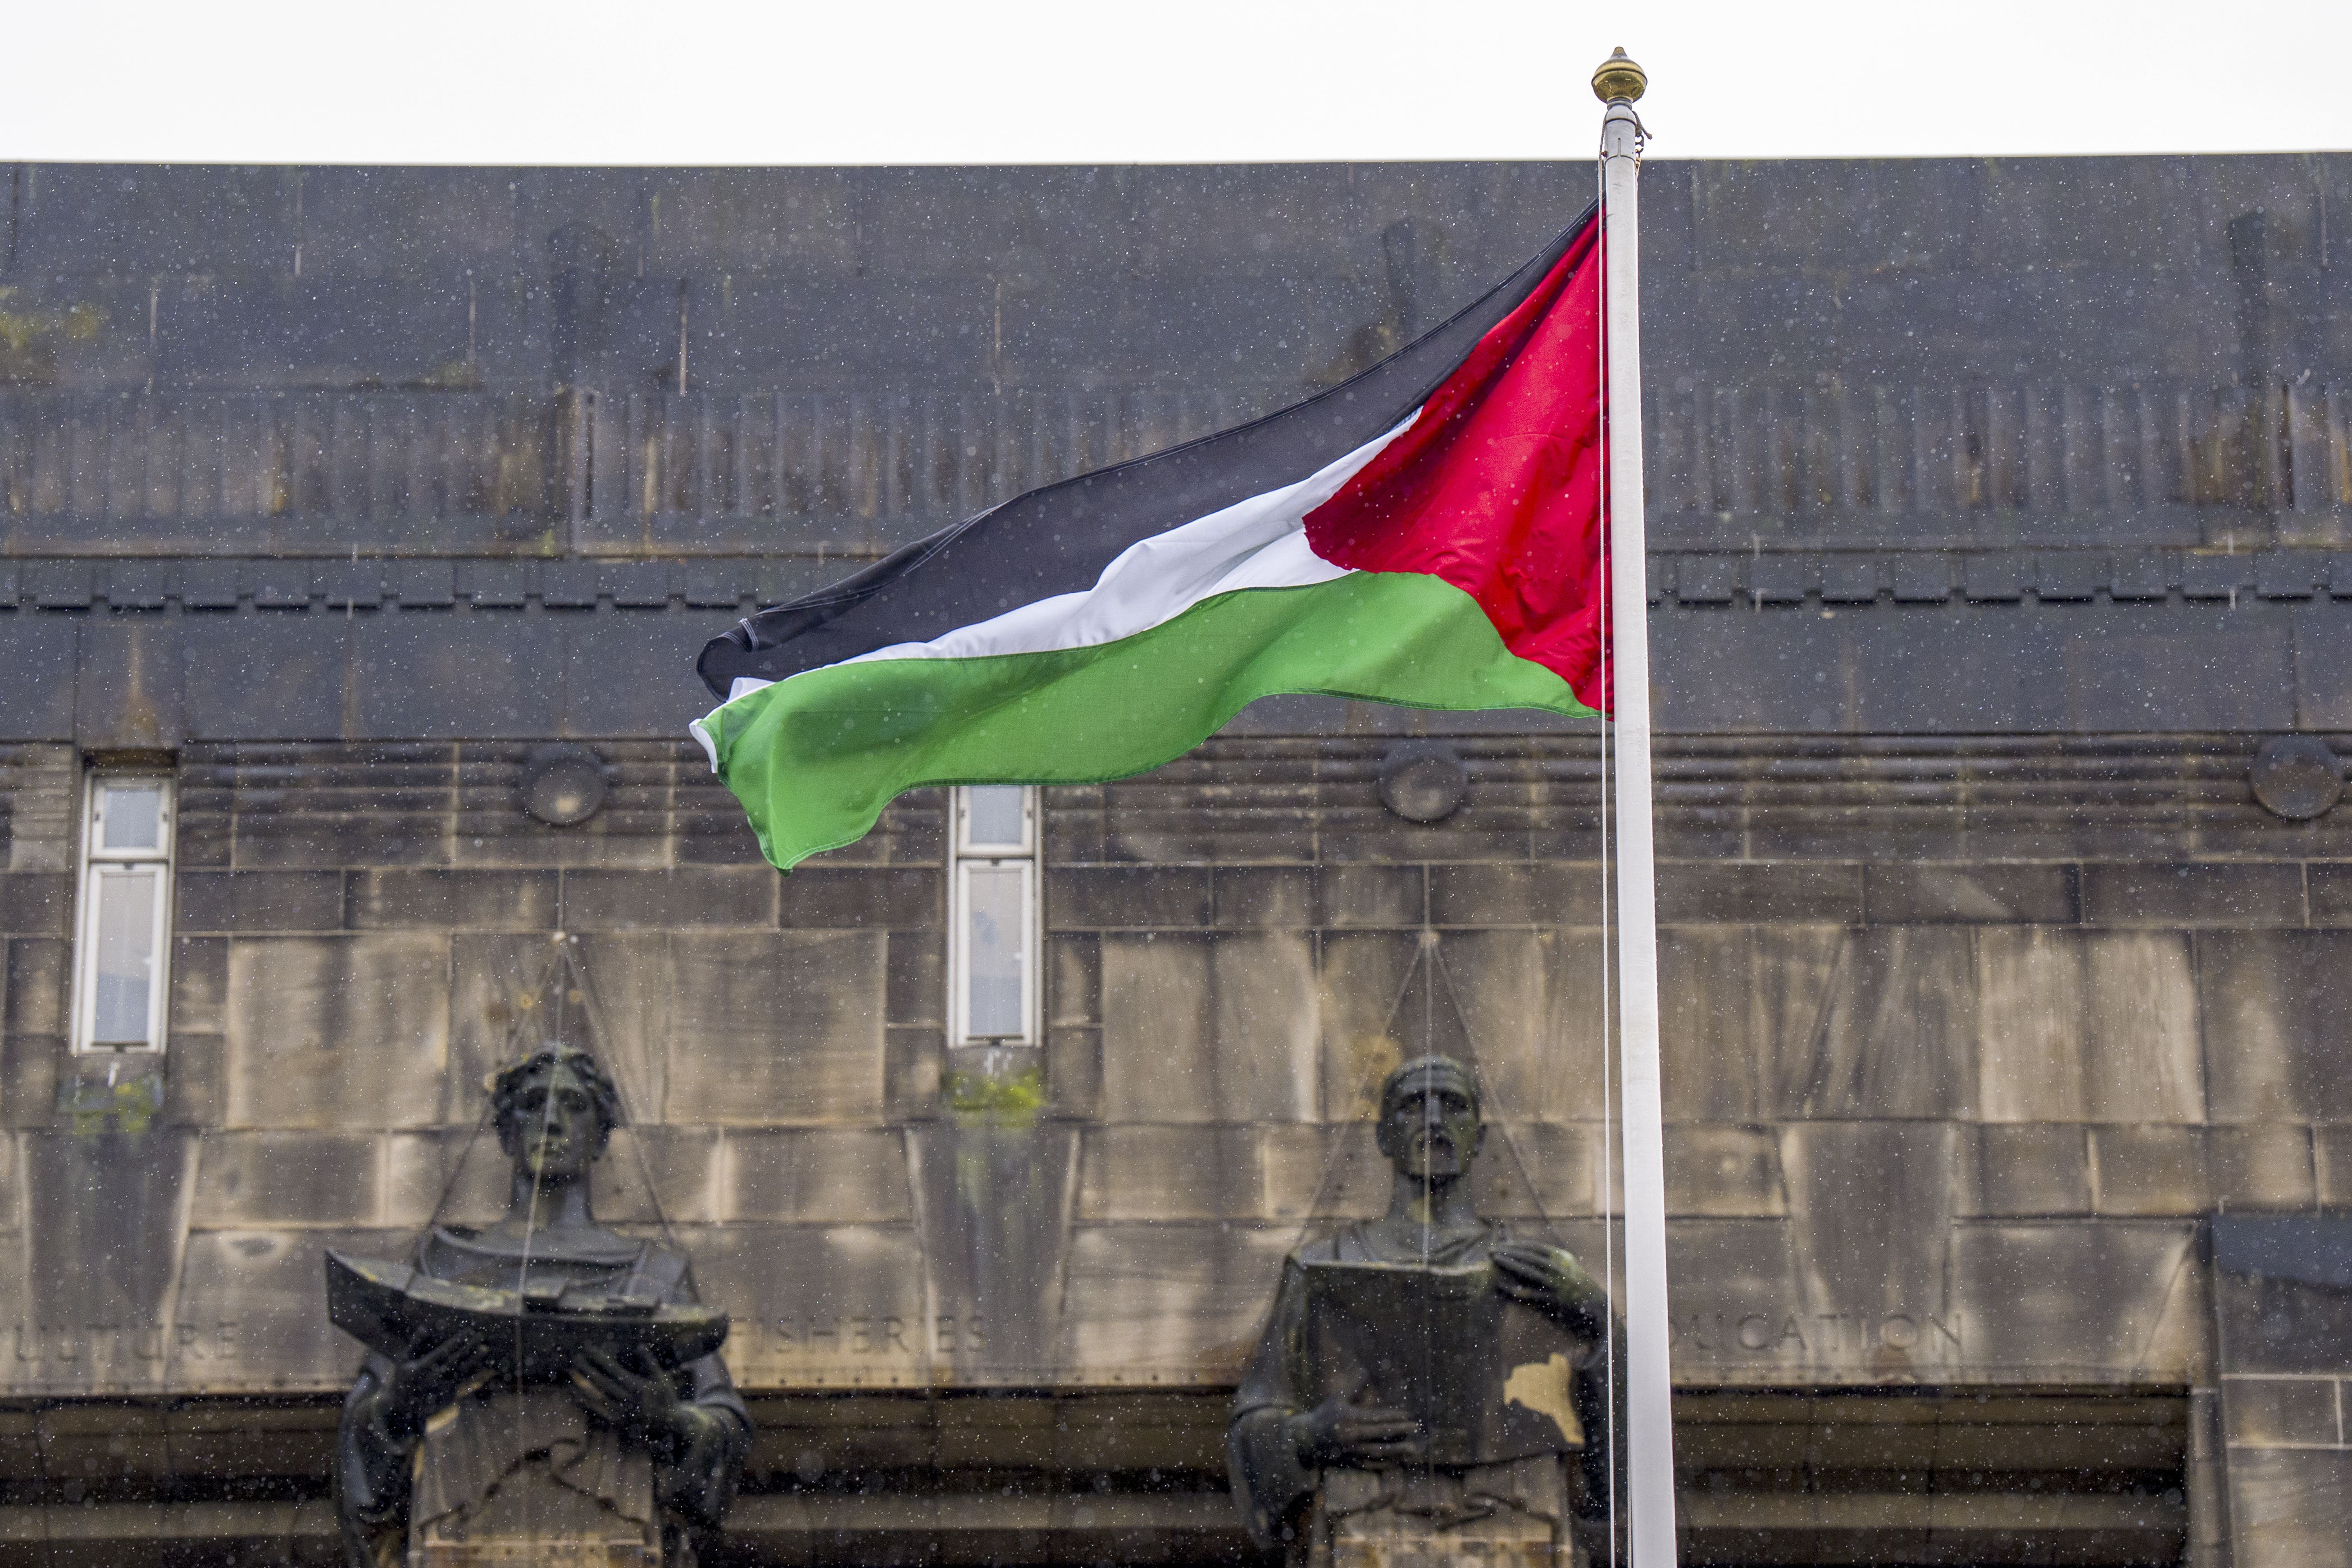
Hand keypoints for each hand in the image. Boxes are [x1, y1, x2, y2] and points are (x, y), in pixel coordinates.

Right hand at [377, 1331, 493, 1438]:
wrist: (402, 1407)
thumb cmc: (402, 1378)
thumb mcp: (403, 1360)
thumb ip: (415, 1343)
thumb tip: (425, 1327)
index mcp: (423, 1367)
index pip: (444, 1351)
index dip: (457, 1341)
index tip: (468, 1331)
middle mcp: (434, 1377)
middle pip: (456, 1359)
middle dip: (469, 1346)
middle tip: (481, 1335)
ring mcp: (442, 1387)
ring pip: (462, 1371)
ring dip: (474, 1360)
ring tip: (485, 1348)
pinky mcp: (447, 1394)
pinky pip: (462, 1383)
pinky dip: (473, 1373)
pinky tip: (481, 1365)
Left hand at [570, 1347, 689, 1451]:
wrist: (670, 1426)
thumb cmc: (667, 1398)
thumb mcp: (663, 1378)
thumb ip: (650, 1363)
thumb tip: (639, 1346)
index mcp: (637, 1387)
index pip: (613, 1369)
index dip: (600, 1358)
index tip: (589, 1348)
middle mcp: (627, 1400)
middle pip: (601, 1381)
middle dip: (587, 1368)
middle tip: (575, 1357)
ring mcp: (621, 1412)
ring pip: (596, 1396)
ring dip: (582, 1384)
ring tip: (571, 1373)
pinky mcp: (617, 1422)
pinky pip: (597, 1411)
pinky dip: (585, 1403)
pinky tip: (575, 1395)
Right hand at [1286, 1395, 1424, 1466]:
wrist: (1308, 1440)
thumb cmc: (1325, 1415)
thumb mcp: (1337, 1398)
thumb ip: (1353, 1387)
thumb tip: (1365, 1370)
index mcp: (1350, 1418)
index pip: (1376, 1417)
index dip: (1393, 1416)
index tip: (1407, 1415)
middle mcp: (1352, 1436)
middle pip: (1381, 1433)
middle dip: (1400, 1430)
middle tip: (1416, 1427)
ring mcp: (1353, 1451)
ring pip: (1380, 1451)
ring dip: (1399, 1449)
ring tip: (1413, 1447)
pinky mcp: (1353, 1463)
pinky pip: (1373, 1464)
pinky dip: (1387, 1463)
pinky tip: (1399, 1460)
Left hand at [1493, 1241, 1599, 1322]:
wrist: (1596, 1305)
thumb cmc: (1578, 1283)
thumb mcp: (1567, 1264)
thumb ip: (1550, 1257)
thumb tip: (1527, 1249)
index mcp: (1562, 1257)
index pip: (1534, 1247)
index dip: (1517, 1244)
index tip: (1503, 1243)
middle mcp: (1558, 1267)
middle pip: (1528, 1256)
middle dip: (1508, 1251)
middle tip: (1492, 1250)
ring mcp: (1556, 1283)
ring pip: (1527, 1271)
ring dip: (1509, 1264)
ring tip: (1494, 1260)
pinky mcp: (1552, 1299)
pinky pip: (1529, 1293)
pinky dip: (1513, 1289)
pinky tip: (1501, 1286)